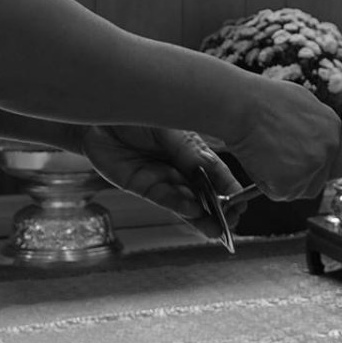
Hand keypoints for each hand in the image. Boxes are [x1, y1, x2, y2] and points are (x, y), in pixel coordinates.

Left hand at [80, 125, 239, 242]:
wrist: (99, 116)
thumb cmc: (137, 113)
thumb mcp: (170, 129)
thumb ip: (189, 151)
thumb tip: (211, 169)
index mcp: (191, 148)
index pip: (215, 171)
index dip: (228, 188)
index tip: (241, 203)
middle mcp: (179, 165)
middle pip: (203, 191)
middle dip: (218, 208)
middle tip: (233, 223)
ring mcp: (161, 177)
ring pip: (185, 200)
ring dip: (201, 215)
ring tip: (217, 229)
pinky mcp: (141, 186)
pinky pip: (164, 199)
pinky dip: (179, 206)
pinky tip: (193, 212)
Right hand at [224, 78, 341, 201]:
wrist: (242, 107)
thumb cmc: (262, 100)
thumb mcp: (302, 103)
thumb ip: (315, 127)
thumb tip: (314, 139)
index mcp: (332, 128)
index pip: (340, 163)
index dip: (324, 168)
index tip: (310, 168)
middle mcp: (327, 149)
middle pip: (322, 181)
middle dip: (304, 179)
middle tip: (282, 167)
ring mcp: (311, 167)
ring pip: (301, 190)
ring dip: (286, 183)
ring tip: (267, 158)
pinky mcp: (290, 183)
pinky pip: (280, 193)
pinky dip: (268, 184)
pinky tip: (259, 162)